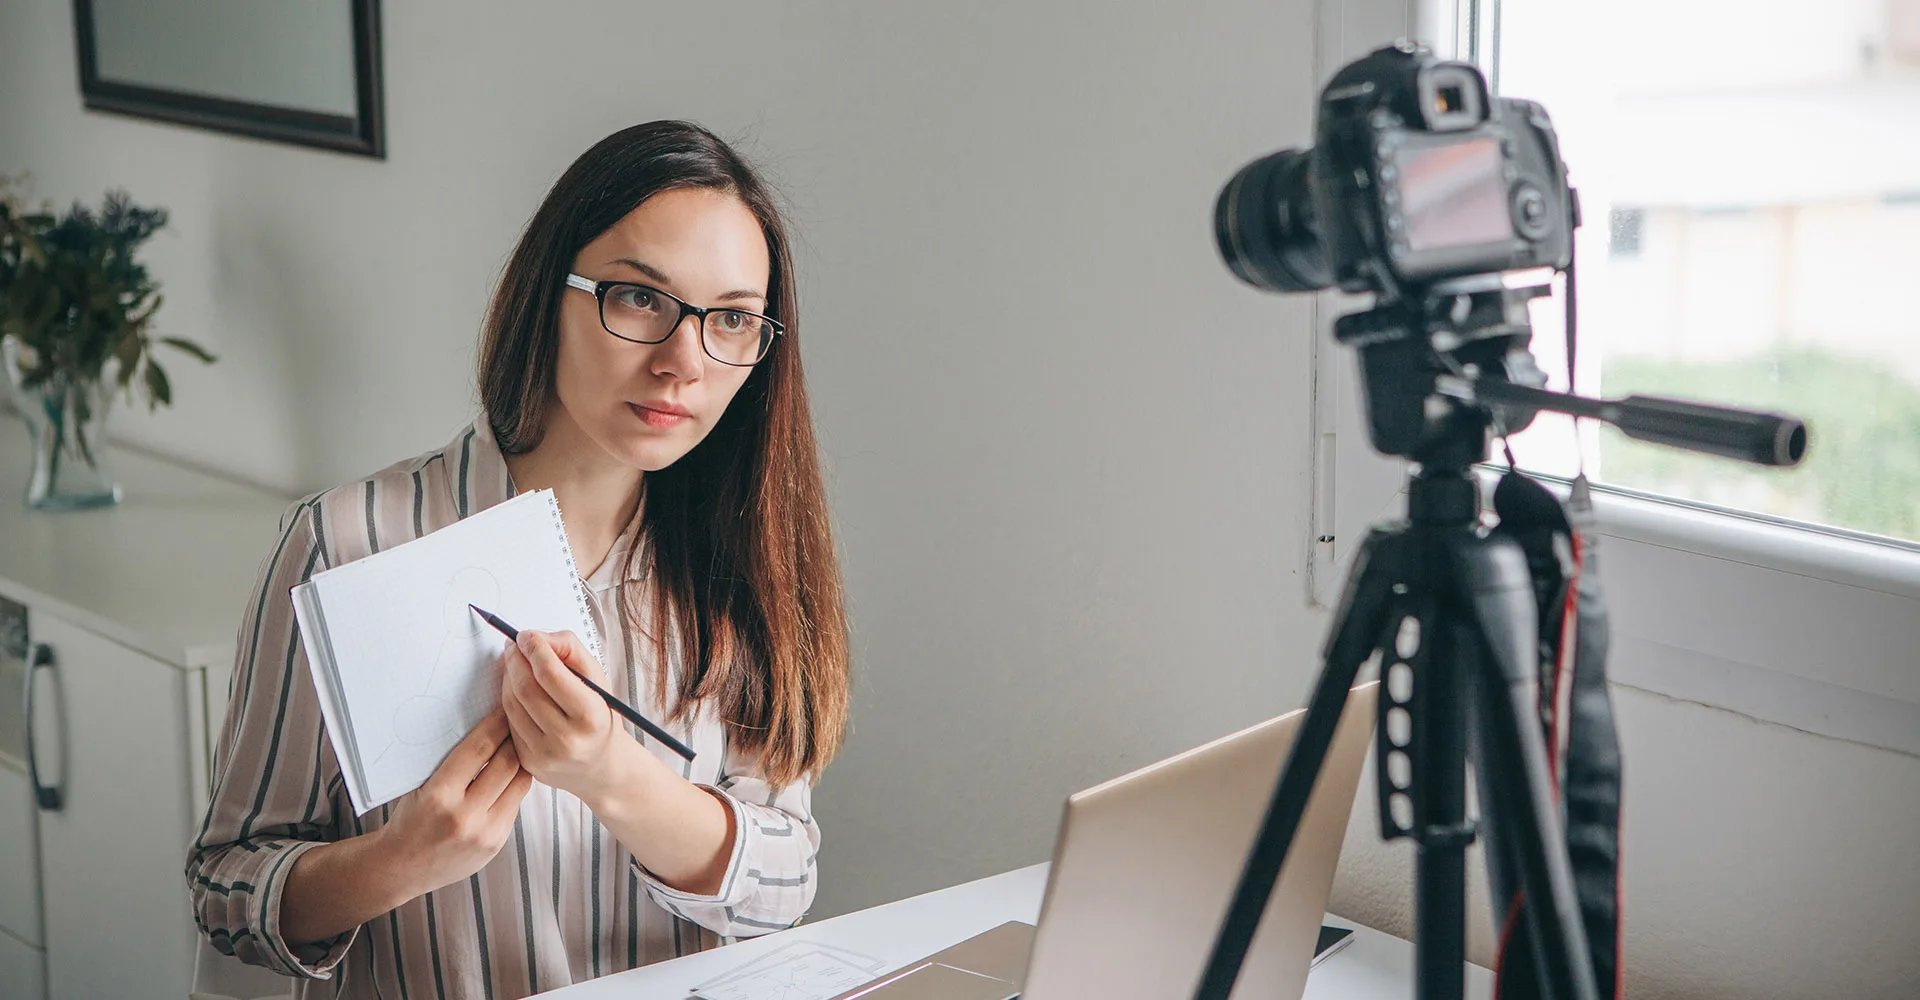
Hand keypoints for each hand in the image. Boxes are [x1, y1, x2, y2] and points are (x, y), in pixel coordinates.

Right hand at [377, 710, 531, 895]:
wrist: (401, 868)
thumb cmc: (409, 818)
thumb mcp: (421, 786)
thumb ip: (452, 763)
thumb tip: (486, 726)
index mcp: (439, 796)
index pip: (479, 749)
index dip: (496, 724)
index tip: (505, 708)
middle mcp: (465, 816)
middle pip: (507, 763)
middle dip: (515, 738)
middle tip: (519, 720)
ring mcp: (485, 833)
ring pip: (519, 784)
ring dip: (522, 761)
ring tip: (521, 744)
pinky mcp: (496, 844)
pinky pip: (516, 805)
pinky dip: (515, 786)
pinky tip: (514, 773)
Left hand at [500, 630, 625, 802]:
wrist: (602, 768)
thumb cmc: (600, 718)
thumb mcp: (599, 680)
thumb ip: (571, 650)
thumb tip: (537, 638)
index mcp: (590, 716)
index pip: (551, 674)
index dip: (534, 648)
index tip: (527, 635)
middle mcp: (567, 739)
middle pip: (526, 688)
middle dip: (516, 660)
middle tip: (516, 645)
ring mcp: (544, 754)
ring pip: (512, 704)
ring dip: (509, 677)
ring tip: (516, 663)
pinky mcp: (528, 762)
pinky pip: (510, 722)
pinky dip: (510, 699)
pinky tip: (519, 690)